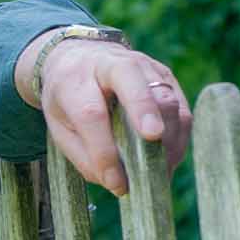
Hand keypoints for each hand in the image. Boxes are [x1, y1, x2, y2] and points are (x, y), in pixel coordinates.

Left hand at [18, 34, 192, 195]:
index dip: (104, 150)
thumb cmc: (68, 99)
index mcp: (75, 79)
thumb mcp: (59, 127)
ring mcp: (143, 66)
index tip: (115, 182)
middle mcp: (110, 64)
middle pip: (132, 82)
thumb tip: (116, 182)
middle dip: (145, 110)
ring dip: (168, 138)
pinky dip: (179, 138)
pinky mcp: (166, 75)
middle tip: (153, 138)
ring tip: (160, 172)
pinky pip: (181, 108)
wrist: (79, 57)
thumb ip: (83, 156)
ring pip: (165, 96)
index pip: (91, 114)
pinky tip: (169, 160)